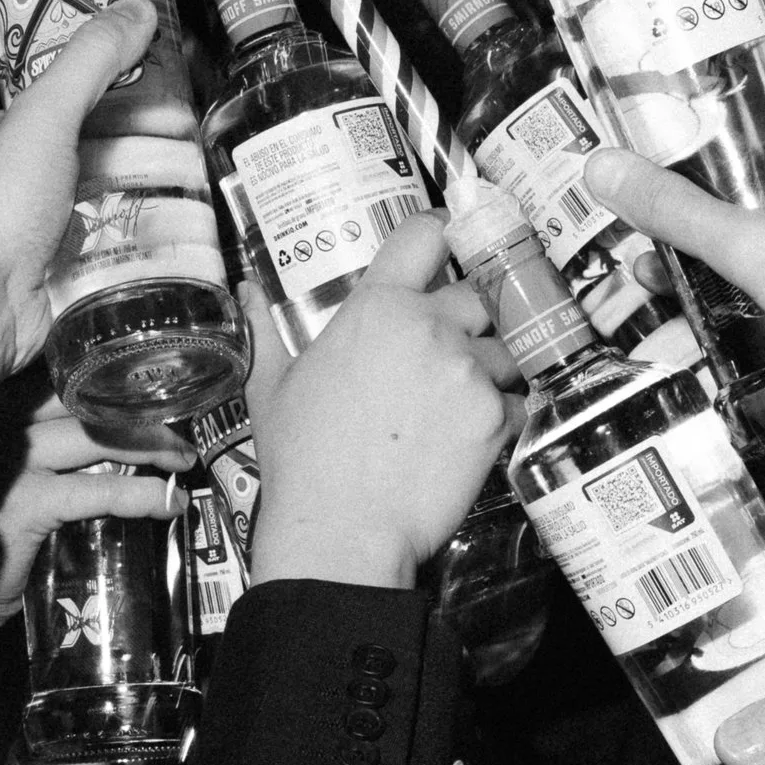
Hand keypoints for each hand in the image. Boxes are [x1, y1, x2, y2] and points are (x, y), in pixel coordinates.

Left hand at [0, 0, 158, 385]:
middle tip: (193, 140)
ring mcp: (33, 235)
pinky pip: (108, 252)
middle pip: (88, 156)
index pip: (60, 102)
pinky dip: (139, 245)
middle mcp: (8, 186)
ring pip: (102, 206)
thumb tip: (136, 9)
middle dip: (140, 150)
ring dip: (146, 199)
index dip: (112, 92)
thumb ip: (91, 61)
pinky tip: (176, 238)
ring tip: (198, 187)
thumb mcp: (45, 116)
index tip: (162, 88)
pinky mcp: (57, 278)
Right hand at [0, 377, 186, 647]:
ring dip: (151, 446)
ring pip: (95, 436)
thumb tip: (113, 439)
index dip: (109, 382)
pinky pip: (98, 491)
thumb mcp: (8, 480)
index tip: (150, 392)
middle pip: (83, 399)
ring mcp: (8, 462)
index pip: (59, 379)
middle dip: (139, 412)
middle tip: (180, 431)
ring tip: (184, 462)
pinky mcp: (25, 504)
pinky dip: (141, 495)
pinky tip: (168, 504)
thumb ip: (44, 452)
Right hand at [249, 214, 521, 590]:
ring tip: (462, 397)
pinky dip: (502, 413)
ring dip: (492, 365)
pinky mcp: (495, 418)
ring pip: (505, 348)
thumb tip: (247, 290)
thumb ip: (265, 329)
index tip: (449, 244)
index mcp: (376, 306)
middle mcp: (430, 327)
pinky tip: (472, 435)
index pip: (427, 233)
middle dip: (472, 315)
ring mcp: (468, 372)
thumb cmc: (301, 460)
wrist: (341, 530)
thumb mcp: (270, 386)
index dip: (442, 233)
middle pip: (479, 293)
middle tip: (450, 346)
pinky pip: (517, 400)